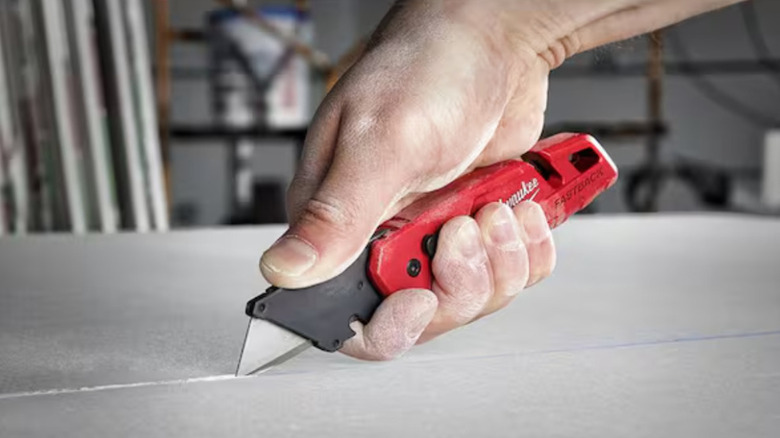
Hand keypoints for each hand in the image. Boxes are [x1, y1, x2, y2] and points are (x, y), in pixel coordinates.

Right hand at [260, 1, 555, 358]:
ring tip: (498, 207)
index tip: (422, 295)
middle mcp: (383, 232)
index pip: (346, 311)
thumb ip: (336, 214)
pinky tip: (520, 210)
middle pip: (422, 312)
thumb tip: (284, 269)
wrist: (493, 41)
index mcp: (337, 219)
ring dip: (500, 261)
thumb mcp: (380, 141)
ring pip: (471, 297)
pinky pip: (508, 272)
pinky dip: (526, 250)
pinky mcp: (474, 226)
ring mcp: (432, 233)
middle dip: (460, 281)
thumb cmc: (426, 68)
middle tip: (468, 224)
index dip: (389, 322)